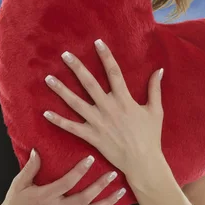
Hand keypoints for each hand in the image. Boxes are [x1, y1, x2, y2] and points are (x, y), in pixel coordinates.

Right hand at [0, 149, 126, 204]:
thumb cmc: (14, 203)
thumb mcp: (18, 183)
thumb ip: (30, 168)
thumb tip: (37, 150)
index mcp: (45, 197)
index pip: (67, 183)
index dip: (80, 170)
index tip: (91, 158)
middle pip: (84, 198)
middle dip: (101, 186)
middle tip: (113, 174)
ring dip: (106, 202)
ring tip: (120, 192)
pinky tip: (106, 202)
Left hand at [42, 38, 164, 175]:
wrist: (143, 162)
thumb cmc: (151, 136)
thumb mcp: (156, 111)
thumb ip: (155, 89)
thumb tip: (159, 70)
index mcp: (125, 100)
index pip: (114, 72)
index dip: (105, 56)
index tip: (97, 42)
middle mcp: (109, 108)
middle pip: (89, 84)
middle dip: (77, 68)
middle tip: (64, 54)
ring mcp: (98, 122)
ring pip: (76, 103)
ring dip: (61, 90)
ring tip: (48, 78)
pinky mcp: (91, 136)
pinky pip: (72, 127)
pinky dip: (58, 120)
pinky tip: (45, 113)